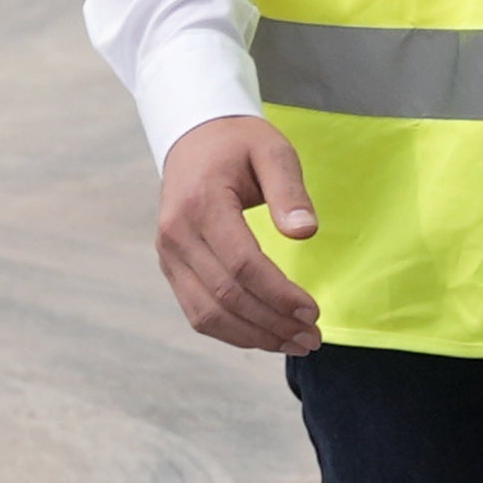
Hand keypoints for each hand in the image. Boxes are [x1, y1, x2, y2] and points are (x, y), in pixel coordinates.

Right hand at [154, 116, 322, 353]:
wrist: (195, 139)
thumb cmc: (240, 145)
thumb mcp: (273, 152)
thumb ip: (290, 191)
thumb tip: (304, 232)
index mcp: (201, 204)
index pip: (241, 264)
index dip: (278, 294)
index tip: (312, 310)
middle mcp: (176, 234)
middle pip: (226, 295)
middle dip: (272, 323)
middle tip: (313, 337)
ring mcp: (169, 254)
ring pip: (207, 313)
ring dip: (253, 336)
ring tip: (296, 343)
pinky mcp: (171, 267)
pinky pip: (197, 311)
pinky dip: (232, 332)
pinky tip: (266, 336)